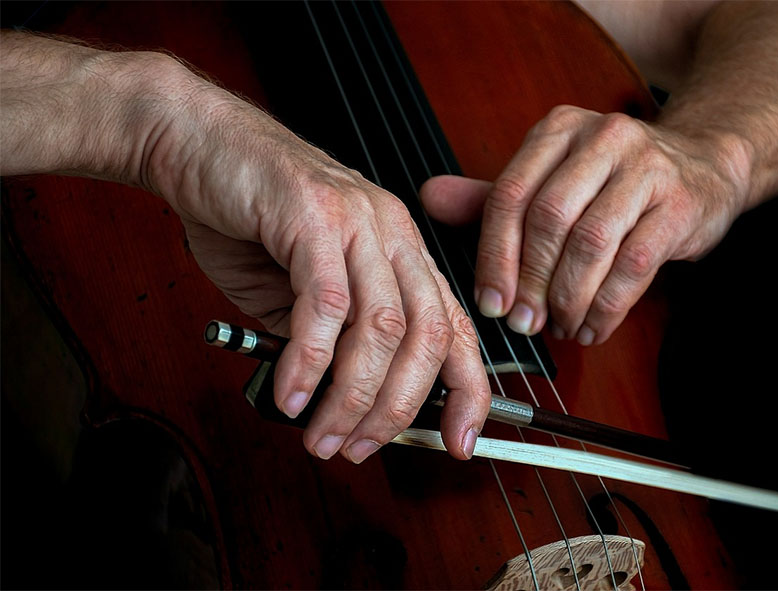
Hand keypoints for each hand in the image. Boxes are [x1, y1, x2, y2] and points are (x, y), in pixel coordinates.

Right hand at [147, 60, 489, 461]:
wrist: (195, 143)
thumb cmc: (248, 215)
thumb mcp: (300, 291)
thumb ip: (330, 341)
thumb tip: (341, 403)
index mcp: (401, 251)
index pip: (454, 328)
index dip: (467, 389)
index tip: (459, 440)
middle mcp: (391, 233)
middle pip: (426, 336)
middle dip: (398, 409)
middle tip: (360, 448)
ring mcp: (357, 220)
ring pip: (382, 327)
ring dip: (353, 397)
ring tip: (322, 435)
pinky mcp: (313, 216)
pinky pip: (325, 306)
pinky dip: (310, 362)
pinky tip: (291, 393)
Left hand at [422, 105, 749, 344]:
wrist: (704, 165)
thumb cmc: (614, 181)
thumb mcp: (551, 179)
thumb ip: (492, 196)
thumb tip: (429, 198)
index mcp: (558, 130)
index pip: (510, 195)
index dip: (494, 257)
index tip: (490, 304)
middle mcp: (602, 138)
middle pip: (548, 218)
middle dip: (530, 282)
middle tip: (526, 323)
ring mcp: (646, 166)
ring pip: (591, 243)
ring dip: (569, 298)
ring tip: (562, 326)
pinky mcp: (680, 203)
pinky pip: (634, 264)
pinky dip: (608, 306)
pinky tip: (595, 326)